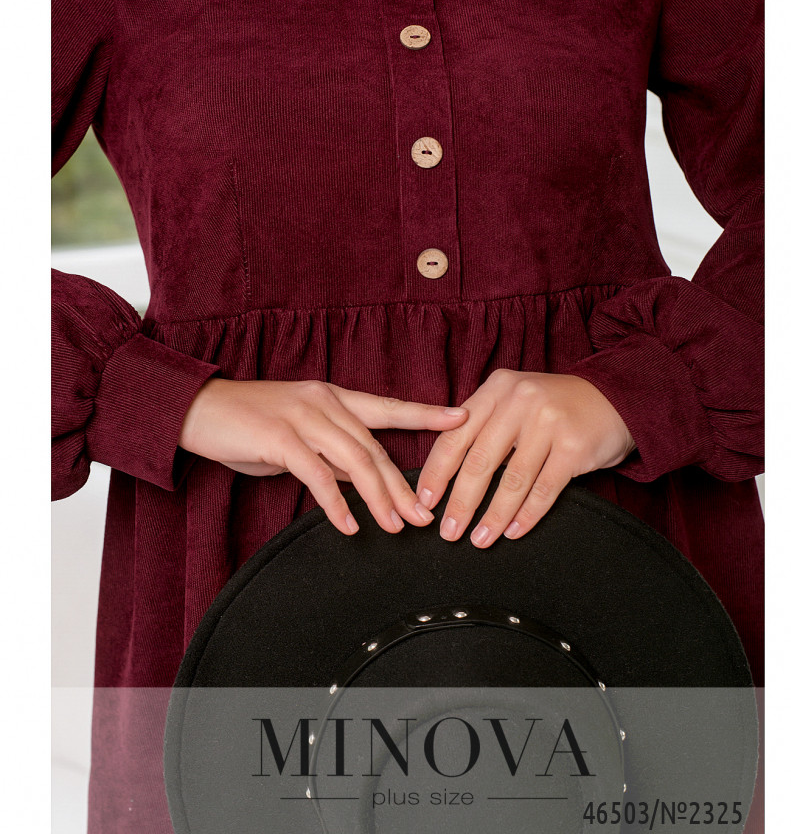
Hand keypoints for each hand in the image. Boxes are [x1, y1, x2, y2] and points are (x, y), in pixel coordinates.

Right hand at [179, 377, 468, 536]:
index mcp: (333, 397)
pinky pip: (316, 473)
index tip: (461, 418)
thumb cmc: (248, 423)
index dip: (425, 414)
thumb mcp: (297, 436)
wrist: (197, 408)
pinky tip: (349, 524)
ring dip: (377, 497)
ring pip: (353, 459)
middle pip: (375, 446)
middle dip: (402, 484)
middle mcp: (324, 402)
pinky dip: (335, 502)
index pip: (388, 408)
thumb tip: (358, 480)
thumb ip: (329, 453)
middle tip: (425, 515)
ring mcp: (302, 417)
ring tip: (395, 526)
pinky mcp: (279, 436)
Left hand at [415, 369, 635, 547]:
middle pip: (480, 460)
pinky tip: (512, 532)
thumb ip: (482, 424)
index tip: (425, 501)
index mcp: (496, 388)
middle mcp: (520, 400)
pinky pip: (543, 489)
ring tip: (479, 540)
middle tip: (448, 531)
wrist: (616, 398)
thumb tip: (443, 472)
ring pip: (511, 480)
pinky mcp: (574, 445)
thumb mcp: (514, 400)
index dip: (437, 472)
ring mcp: (548, 421)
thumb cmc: (554, 407)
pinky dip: (526, 515)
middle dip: (460, 502)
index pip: (455, 434)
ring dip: (492, 516)